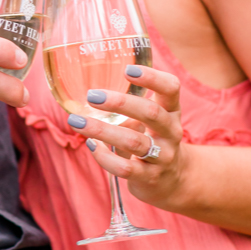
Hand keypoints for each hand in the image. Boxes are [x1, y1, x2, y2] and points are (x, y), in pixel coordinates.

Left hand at [65, 65, 189, 211]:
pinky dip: (104, 156)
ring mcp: (163, 156)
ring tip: (78, 121)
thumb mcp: (152, 120)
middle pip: (151, 113)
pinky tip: (91, 145)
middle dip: (120, 103)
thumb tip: (92, 94)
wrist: (172, 180)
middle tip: (93, 96)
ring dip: (103, 130)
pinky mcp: (150, 177)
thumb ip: (130, 106)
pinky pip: (125, 168)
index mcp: (172, 111)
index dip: (152, 77)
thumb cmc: (154, 140)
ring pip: (134, 141)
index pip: (171, 88)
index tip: (127, 69)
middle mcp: (171, 132)